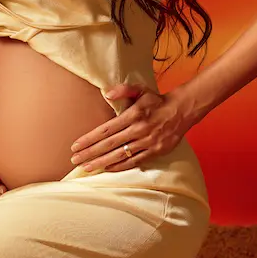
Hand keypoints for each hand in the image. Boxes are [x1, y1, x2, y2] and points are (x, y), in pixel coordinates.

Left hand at [69, 83, 193, 171]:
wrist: (182, 110)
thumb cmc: (156, 100)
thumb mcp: (140, 89)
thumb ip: (123, 90)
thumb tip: (107, 93)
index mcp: (133, 115)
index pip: (106, 130)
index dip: (89, 139)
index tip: (75, 145)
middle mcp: (139, 130)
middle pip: (109, 144)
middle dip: (90, 153)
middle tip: (75, 160)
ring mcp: (147, 142)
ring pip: (120, 155)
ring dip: (101, 162)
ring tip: (86, 167)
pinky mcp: (155, 151)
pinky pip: (135, 161)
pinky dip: (120, 166)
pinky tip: (107, 168)